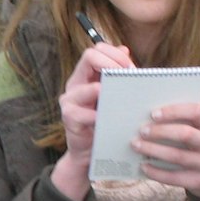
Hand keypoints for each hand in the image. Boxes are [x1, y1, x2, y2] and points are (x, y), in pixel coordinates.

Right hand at [48, 43, 135, 200]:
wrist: (90, 151)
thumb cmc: (104, 121)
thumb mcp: (112, 94)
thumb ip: (117, 73)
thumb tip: (124, 49)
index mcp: (85, 75)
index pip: (96, 49)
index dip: (115, 55)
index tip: (131, 69)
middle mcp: (75, 84)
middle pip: (89, 56)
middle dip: (113, 64)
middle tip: (127, 78)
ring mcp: (69, 100)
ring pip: (86, 85)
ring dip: (106, 91)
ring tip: (119, 100)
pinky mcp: (68, 118)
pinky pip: (82, 113)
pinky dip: (97, 116)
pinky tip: (107, 120)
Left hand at [134, 103, 199, 198]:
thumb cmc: (199, 147)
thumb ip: (182, 123)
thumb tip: (148, 120)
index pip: (196, 112)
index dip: (174, 111)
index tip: (153, 114)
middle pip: (186, 135)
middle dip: (161, 132)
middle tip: (142, 131)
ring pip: (178, 156)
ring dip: (153, 150)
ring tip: (136, 145)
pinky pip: (175, 177)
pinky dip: (156, 172)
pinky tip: (144, 167)